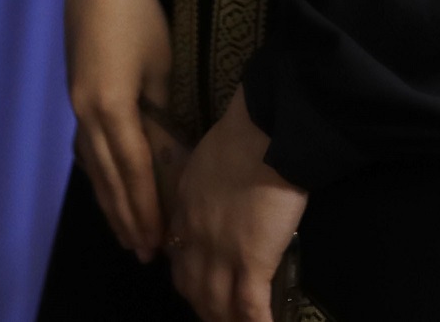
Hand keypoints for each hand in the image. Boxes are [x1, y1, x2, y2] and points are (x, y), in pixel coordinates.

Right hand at [64, 0, 179, 260]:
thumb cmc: (138, 14)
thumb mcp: (160, 66)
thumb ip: (161, 115)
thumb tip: (170, 156)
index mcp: (110, 107)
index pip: (133, 170)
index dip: (147, 207)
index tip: (159, 240)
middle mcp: (86, 113)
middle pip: (108, 176)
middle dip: (127, 216)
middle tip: (143, 253)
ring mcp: (77, 104)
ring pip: (93, 166)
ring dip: (111, 202)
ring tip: (126, 234)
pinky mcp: (76, 94)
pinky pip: (86, 147)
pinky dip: (99, 174)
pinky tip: (107, 188)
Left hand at [167, 88, 306, 321]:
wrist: (262, 136)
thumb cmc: (241, 138)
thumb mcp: (206, 161)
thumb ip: (204, 185)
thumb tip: (216, 193)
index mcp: (184, 210)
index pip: (177, 254)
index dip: (187, 275)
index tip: (196, 285)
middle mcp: (195, 237)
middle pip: (191, 286)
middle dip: (203, 307)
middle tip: (217, 316)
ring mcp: (221, 253)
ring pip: (216, 302)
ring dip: (226, 320)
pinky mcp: (252, 262)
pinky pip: (250, 306)